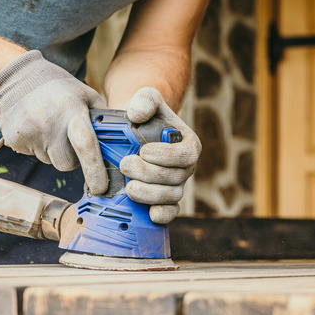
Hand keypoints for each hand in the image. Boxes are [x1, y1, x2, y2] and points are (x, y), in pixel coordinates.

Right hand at [0, 51, 107, 193]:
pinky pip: (34, 156)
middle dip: (73, 159)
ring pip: (50, 161)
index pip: (85, 144)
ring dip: (55, 152)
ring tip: (51, 129)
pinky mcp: (15, 139)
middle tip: (69, 139)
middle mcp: (49, 122)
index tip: (101, 188)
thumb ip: (104, 119)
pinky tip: (37, 129)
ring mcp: (29, 132)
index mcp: (71, 109)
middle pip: (67, 164)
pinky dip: (38, 148)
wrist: (18, 80)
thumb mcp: (86, 95)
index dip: (95, 170)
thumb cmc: (60, 90)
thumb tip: (123, 144)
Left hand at [120, 87, 200, 223]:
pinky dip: (162, 215)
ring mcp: (176, 185)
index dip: (166, 156)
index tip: (144, 151)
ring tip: (129, 187)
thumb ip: (145, 99)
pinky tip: (150, 214)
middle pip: (175, 178)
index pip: (185, 154)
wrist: (133, 133)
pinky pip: (171, 212)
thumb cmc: (143, 116)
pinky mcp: (166, 200)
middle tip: (126, 165)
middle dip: (149, 174)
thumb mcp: (145, 99)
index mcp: (188, 144)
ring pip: (171, 196)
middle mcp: (186, 167)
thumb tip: (137, 115)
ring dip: (149, 194)